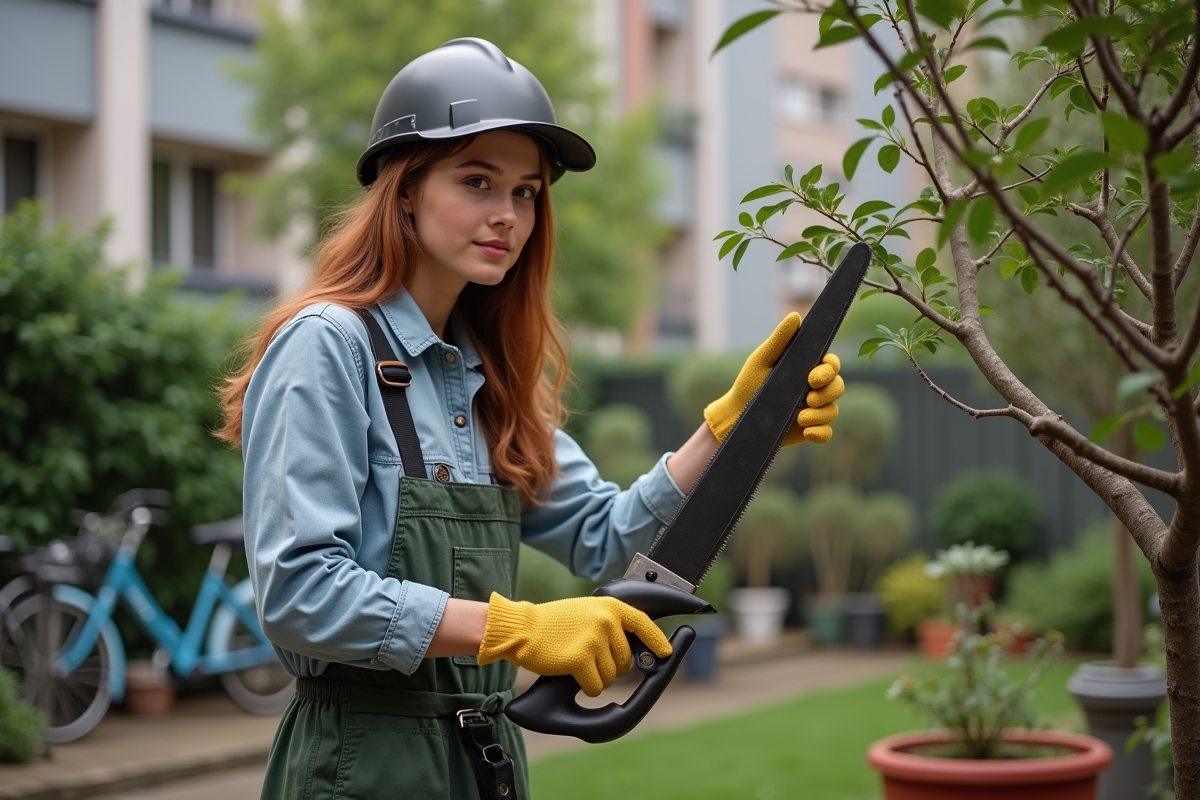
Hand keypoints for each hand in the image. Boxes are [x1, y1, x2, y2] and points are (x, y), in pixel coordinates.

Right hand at [477, 593, 671, 696]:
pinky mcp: (581, 659)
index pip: (643, 623)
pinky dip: (585, 687)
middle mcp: (606, 621)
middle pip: (626, 660)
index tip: (666, 652)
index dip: (657, 640)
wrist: (522, 628)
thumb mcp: (586, 611)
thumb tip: (631, 644)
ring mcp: (594, 639)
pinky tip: (570, 674)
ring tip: (576, 662)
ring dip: (596, 678)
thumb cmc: (551, 623)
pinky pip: (595, 687)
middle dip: (611, 667)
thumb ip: (609, 622)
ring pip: (612, 677)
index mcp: (609, 606)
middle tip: (588, 659)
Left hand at [703, 312, 843, 445]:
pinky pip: (826, 433)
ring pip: (833, 410)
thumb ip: (780, 339)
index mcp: (806, 368)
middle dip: (828, 392)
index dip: (830, 369)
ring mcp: (813, 410)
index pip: (831, 364)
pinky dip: (821, 433)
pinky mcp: (809, 429)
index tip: (813, 377)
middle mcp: (814, 389)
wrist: (736, 415)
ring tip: (801, 417)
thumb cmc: (750, 383)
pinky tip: (807, 431)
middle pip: (838, 387)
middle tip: (809, 398)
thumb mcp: (762, 359)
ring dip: (821, 414)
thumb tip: (795, 316)